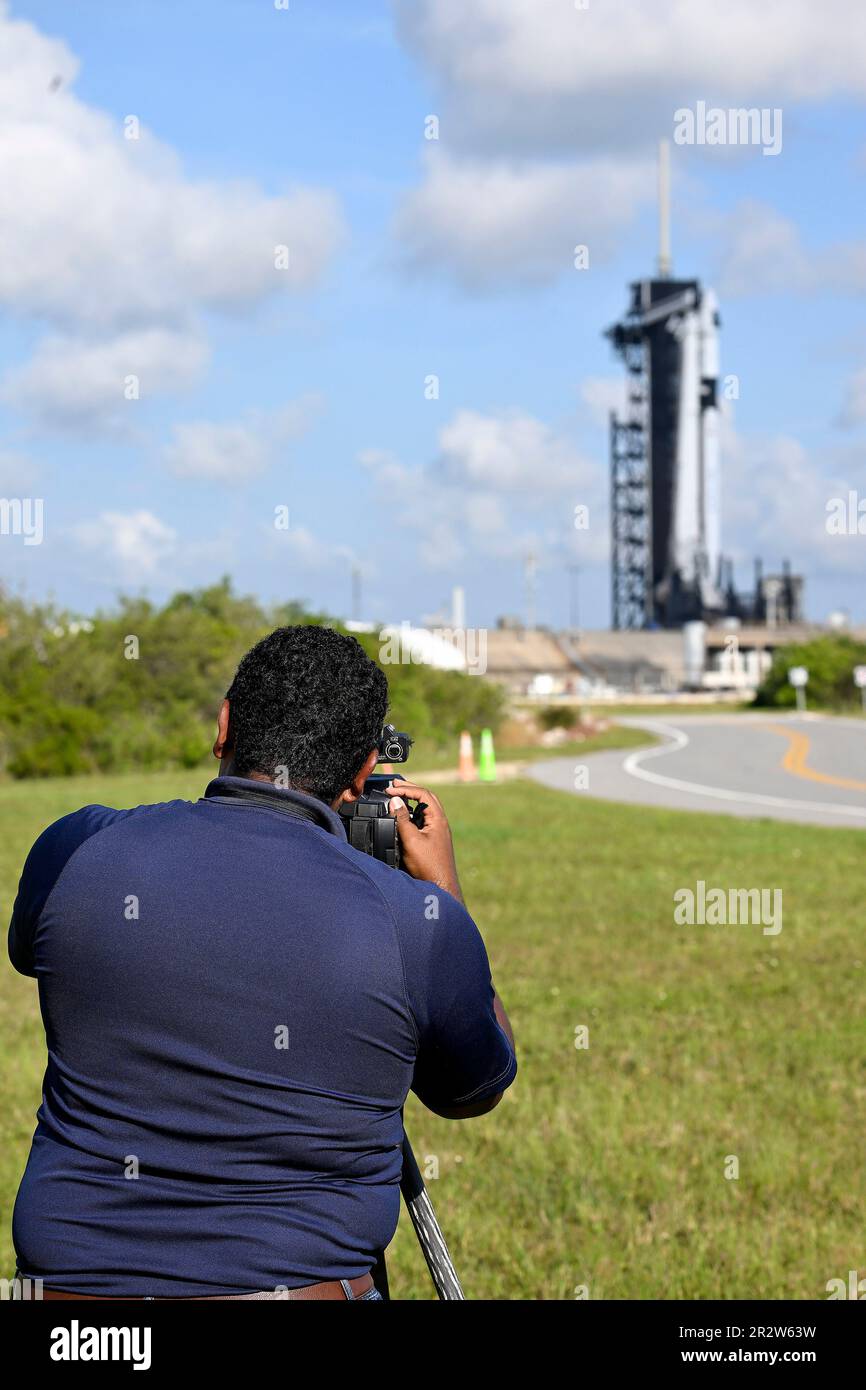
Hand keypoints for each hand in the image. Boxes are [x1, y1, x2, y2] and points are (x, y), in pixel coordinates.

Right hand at [386, 782, 463, 902]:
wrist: (440, 886)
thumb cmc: (428, 866)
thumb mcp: (411, 840)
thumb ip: (402, 819)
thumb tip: (394, 800)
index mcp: (438, 819)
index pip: (423, 793)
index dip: (406, 788)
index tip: (390, 790)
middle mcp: (440, 822)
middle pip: (426, 797)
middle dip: (410, 789)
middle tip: (394, 785)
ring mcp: (437, 831)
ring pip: (425, 809)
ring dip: (412, 800)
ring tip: (397, 797)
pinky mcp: (433, 840)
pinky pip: (423, 820)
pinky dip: (412, 813)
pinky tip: (403, 817)